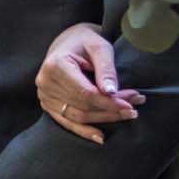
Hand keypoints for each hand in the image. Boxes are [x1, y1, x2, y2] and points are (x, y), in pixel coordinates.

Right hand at [36, 23, 143, 143]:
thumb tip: (111, 92)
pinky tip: (100, 137)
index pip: (85, 93)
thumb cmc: (85, 41)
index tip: (130, 105)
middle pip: (83, 106)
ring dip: (103, 119)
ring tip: (125, 115)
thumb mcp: (99, 46)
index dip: (109, 103)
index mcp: (55, 65)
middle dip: (111, 109)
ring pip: (78, 116)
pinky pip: (67, 122)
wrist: (67, 42)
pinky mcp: (48, 104)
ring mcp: (44, 95)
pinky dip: (84, 131)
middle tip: (134, 108)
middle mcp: (45, 82)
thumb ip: (106, 68)